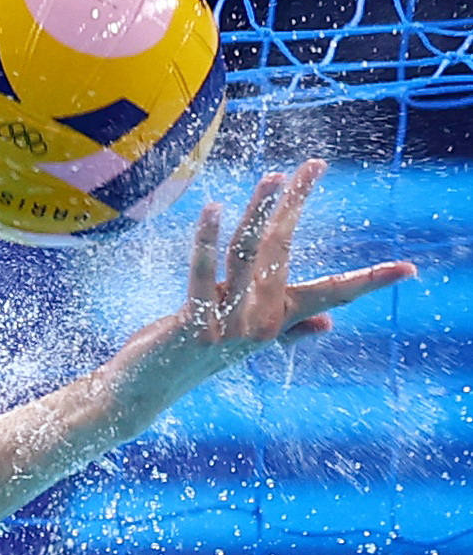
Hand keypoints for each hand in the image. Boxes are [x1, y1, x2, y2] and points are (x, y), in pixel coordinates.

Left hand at [105, 160, 416, 421]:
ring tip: (274, 175)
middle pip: (283, 251)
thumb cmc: (194, 355)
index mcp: (278, 321)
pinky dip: (207, 239)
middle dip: (298, 205)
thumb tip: (328, 323)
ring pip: (246, 254)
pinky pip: (202, 273)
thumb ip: (284, 328)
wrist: (146, 389)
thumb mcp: (242, 339)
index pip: (332, 294)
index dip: (369, 281)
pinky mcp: (194, 325)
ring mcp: (229, 327)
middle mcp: (261, 324)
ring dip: (259, 209)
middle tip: (314, 165)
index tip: (407, 269)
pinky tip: (213, 208)